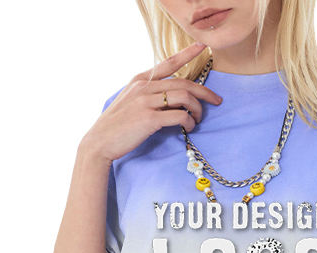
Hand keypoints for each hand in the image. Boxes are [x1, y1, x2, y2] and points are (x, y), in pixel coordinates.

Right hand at [79, 42, 222, 162]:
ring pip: (184, 97)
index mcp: (140, 80)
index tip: (203, 47)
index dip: (187, 53)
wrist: (100, 141)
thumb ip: (147, 94)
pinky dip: (189, 121)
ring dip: (197, 109)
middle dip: (204, 92)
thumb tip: (168, 96)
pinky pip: (179, 116)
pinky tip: (189, 127)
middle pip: (184, 82)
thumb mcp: (129, 101)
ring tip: (198, 119)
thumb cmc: (117, 125)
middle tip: (216, 100)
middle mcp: (144, 87)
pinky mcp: (150, 119)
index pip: (168, 62)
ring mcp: (146, 102)